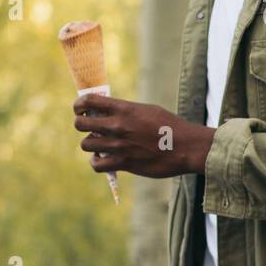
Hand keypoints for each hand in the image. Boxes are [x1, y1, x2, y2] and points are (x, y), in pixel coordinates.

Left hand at [73, 93, 214, 177]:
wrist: (186, 147)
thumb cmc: (170, 126)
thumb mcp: (148, 110)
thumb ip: (127, 111)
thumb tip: (110, 113)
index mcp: (124, 109)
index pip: (89, 101)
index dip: (79, 104)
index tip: (81, 108)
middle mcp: (118, 126)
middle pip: (80, 123)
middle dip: (81, 124)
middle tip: (89, 127)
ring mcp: (119, 145)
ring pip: (86, 144)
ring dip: (90, 144)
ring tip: (100, 144)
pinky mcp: (123, 163)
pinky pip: (97, 164)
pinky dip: (97, 162)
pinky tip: (103, 159)